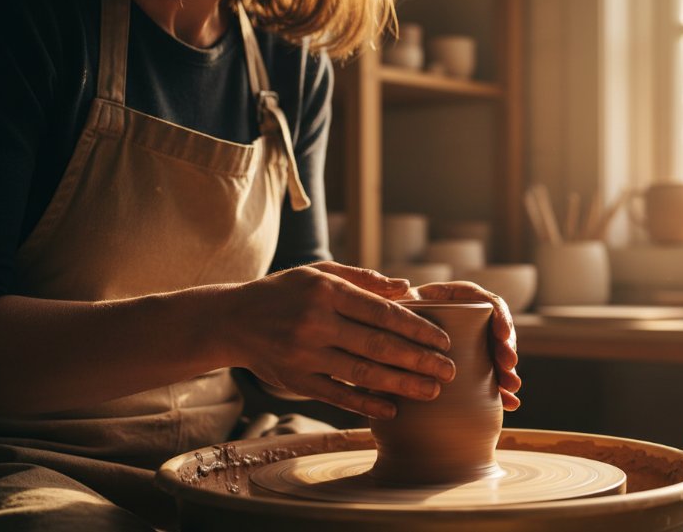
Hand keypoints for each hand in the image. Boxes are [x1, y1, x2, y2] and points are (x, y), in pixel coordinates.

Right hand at [225, 261, 456, 418]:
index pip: (383, 312)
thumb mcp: (320, 273)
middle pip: (378, 345)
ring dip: (402, 384)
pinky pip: (337, 395)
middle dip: (419, 360)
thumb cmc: (285, 292)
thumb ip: (364, 280)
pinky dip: (366, 404)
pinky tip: (392, 409)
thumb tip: (407, 287)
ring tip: (431, 391)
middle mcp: (316, 322)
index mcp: (327, 291)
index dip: (417, 329)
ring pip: (362, 373)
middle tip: (449, 371)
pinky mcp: (296, 380)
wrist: (233, 319)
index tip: (443, 341)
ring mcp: (304, 354)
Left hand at [397, 281, 521, 410]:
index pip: (485, 302)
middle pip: (495, 331)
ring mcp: (468, 345)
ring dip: (507, 372)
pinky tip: (509, 404)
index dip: (500, 317)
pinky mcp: (466, 368)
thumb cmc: (384, 320)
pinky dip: (500, 391)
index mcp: (454, 298)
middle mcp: (466, 320)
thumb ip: (394, 295)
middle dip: (506, 350)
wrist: (378, 344)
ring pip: (496, 356)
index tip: (503, 335)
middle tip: (508, 368)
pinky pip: (488, 378)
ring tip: (510, 389)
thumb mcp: (391, 305)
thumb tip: (405, 288)